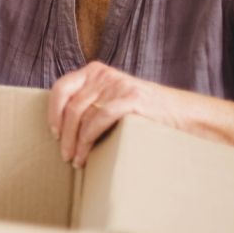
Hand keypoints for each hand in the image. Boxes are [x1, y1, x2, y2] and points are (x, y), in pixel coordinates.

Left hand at [48, 61, 183, 167]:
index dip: (53, 112)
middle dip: (64, 134)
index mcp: (94, 71)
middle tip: (64, 155)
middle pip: (71, 106)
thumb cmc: (140, 112)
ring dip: (75, 142)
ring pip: (82, 114)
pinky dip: (88, 140)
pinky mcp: (130, 98)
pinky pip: (99, 119)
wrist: (180, 113)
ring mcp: (117, 85)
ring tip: (76, 160)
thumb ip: (89, 101)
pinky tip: (86, 155)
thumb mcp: (111, 97)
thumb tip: (60, 126)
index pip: (61, 88)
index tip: (53, 133)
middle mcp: (103, 75)